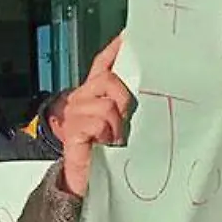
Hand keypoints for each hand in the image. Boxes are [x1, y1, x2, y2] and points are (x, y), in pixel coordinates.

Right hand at [58, 34, 133, 199]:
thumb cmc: (107, 155)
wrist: (86, 184)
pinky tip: (104, 144)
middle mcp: (82, 99)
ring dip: (117, 123)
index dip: (114, 50)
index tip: (127, 37)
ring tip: (115, 139)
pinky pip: (97, 121)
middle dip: (124, 96)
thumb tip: (149, 86)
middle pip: (108, 78)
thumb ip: (127, 105)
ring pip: (107, 103)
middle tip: (126, 117)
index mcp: (94, 95)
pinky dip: (106, 133)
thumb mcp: (121, 125)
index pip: (102, 64)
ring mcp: (76, 113)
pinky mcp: (73, 130)